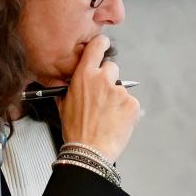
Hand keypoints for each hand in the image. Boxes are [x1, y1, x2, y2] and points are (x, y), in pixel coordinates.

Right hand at [57, 35, 140, 162]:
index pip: (97, 47)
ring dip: (116, 98)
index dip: (101, 44)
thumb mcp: (63, 104)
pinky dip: (125, 111)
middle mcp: (104, 79)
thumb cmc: (76, 131)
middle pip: (112, 68)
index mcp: (84, 76)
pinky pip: (130, 103)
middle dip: (108, 79)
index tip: (103, 45)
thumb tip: (67, 82)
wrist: (89, 151)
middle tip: (102, 98)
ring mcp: (120, 91)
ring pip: (121, 88)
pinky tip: (115, 121)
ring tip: (106, 116)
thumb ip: (68, 88)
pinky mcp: (132, 104)